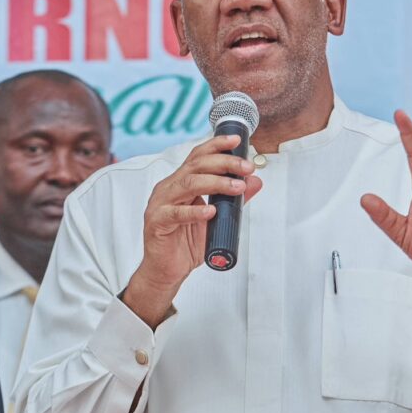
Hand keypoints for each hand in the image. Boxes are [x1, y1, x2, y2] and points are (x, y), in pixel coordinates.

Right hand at [121, 133, 262, 327]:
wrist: (167, 271)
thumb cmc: (185, 243)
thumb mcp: (216, 219)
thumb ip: (234, 200)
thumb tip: (255, 182)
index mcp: (179, 183)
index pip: (198, 157)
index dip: (216, 146)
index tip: (237, 141)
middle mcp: (168, 189)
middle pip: (195, 166)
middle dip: (224, 163)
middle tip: (245, 168)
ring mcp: (160, 204)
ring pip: (187, 184)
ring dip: (215, 183)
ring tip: (236, 187)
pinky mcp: (156, 223)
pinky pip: (176, 214)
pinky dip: (194, 212)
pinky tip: (210, 212)